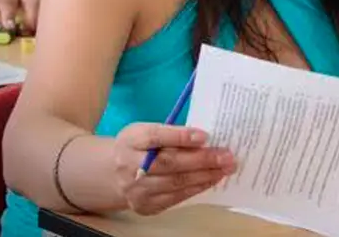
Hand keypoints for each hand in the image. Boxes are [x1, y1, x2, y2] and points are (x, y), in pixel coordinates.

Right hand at [113, 123, 235, 215]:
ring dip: (204, 175)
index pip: (155, 137)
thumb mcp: (146, 132)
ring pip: (175, 182)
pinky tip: (211, 179)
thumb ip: (170, 133)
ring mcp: (136, 189)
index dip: (180, 136)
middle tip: (226, 156)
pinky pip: (175, 197)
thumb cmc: (139, 147)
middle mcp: (129, 166)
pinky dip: (196, 188)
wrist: (112, 174)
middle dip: (201, 159)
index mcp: (131, 140)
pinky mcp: (144, 206)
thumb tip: (205, 138)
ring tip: (225, 168)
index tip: (205, 136)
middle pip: (168, 163)